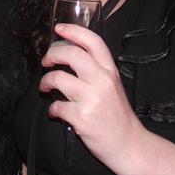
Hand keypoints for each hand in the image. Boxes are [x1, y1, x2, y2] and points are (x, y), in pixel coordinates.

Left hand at [40, 24, 145, 165]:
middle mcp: (102, 81)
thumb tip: (69, 56)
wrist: (129, 145)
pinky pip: (57, 106)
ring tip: (45, 87)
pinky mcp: (82, 118)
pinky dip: (52, 109)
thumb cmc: (117, 115)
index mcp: (109, 70)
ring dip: (46, 81)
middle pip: (71, 54)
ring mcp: (92, 99)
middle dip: (52, 54)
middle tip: (46, 61)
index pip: (93, 41)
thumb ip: (96, 70)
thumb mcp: (112, 85)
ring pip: (58, 78)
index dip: (73, 30)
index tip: (59, 28)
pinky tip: (56, 112)